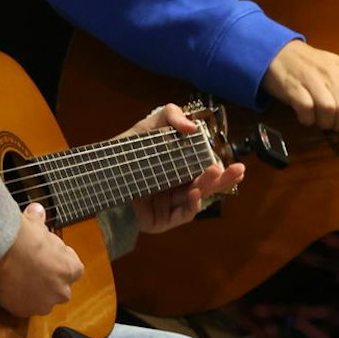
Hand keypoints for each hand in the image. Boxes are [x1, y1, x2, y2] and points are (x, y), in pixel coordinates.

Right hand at [0, 204, 84, 318]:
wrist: (2, 251)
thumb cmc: (24, 236)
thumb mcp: (36, 224)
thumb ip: (40, 221)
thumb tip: (37, 211)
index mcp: (72, 269)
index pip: (73, 270)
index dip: (59, 263)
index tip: (48, 258)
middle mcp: (62, 290)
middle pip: (59, 289)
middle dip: (49, 282)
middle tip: (33, 270)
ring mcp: (43, 304)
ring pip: (42, 301)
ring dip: (34, 293)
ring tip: (20, 279)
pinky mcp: (24, 311)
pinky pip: (23, 308)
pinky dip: (18, 300)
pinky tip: (10, 288)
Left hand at [120, 104, 246, 233]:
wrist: (100, 174)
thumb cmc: (126, 150)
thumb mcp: (150, 125)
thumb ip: (171, 116)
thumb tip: (193, 127)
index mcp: (179, 170)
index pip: (206, 171)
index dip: (222, 169)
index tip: (236, 164)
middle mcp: (178, 189)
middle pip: (207, 185)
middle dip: (224, 179)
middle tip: (239, 170)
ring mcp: (170, 206)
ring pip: (197, 198)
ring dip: (210, 186)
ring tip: (217, 173)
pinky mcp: (162, 220)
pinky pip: (182, 214)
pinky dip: (192, 205)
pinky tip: (196, 193)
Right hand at [261, 39, 338, 130]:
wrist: (275, 52)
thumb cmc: (308, 62)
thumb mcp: (337, 65)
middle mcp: (330, 74)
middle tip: (331, 124)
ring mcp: (311, 80)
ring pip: (328, 110)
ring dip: (324, 122)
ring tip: (318, 121)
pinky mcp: (293, 88)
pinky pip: (306, 109)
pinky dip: (307, 119)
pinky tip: (304, 117)